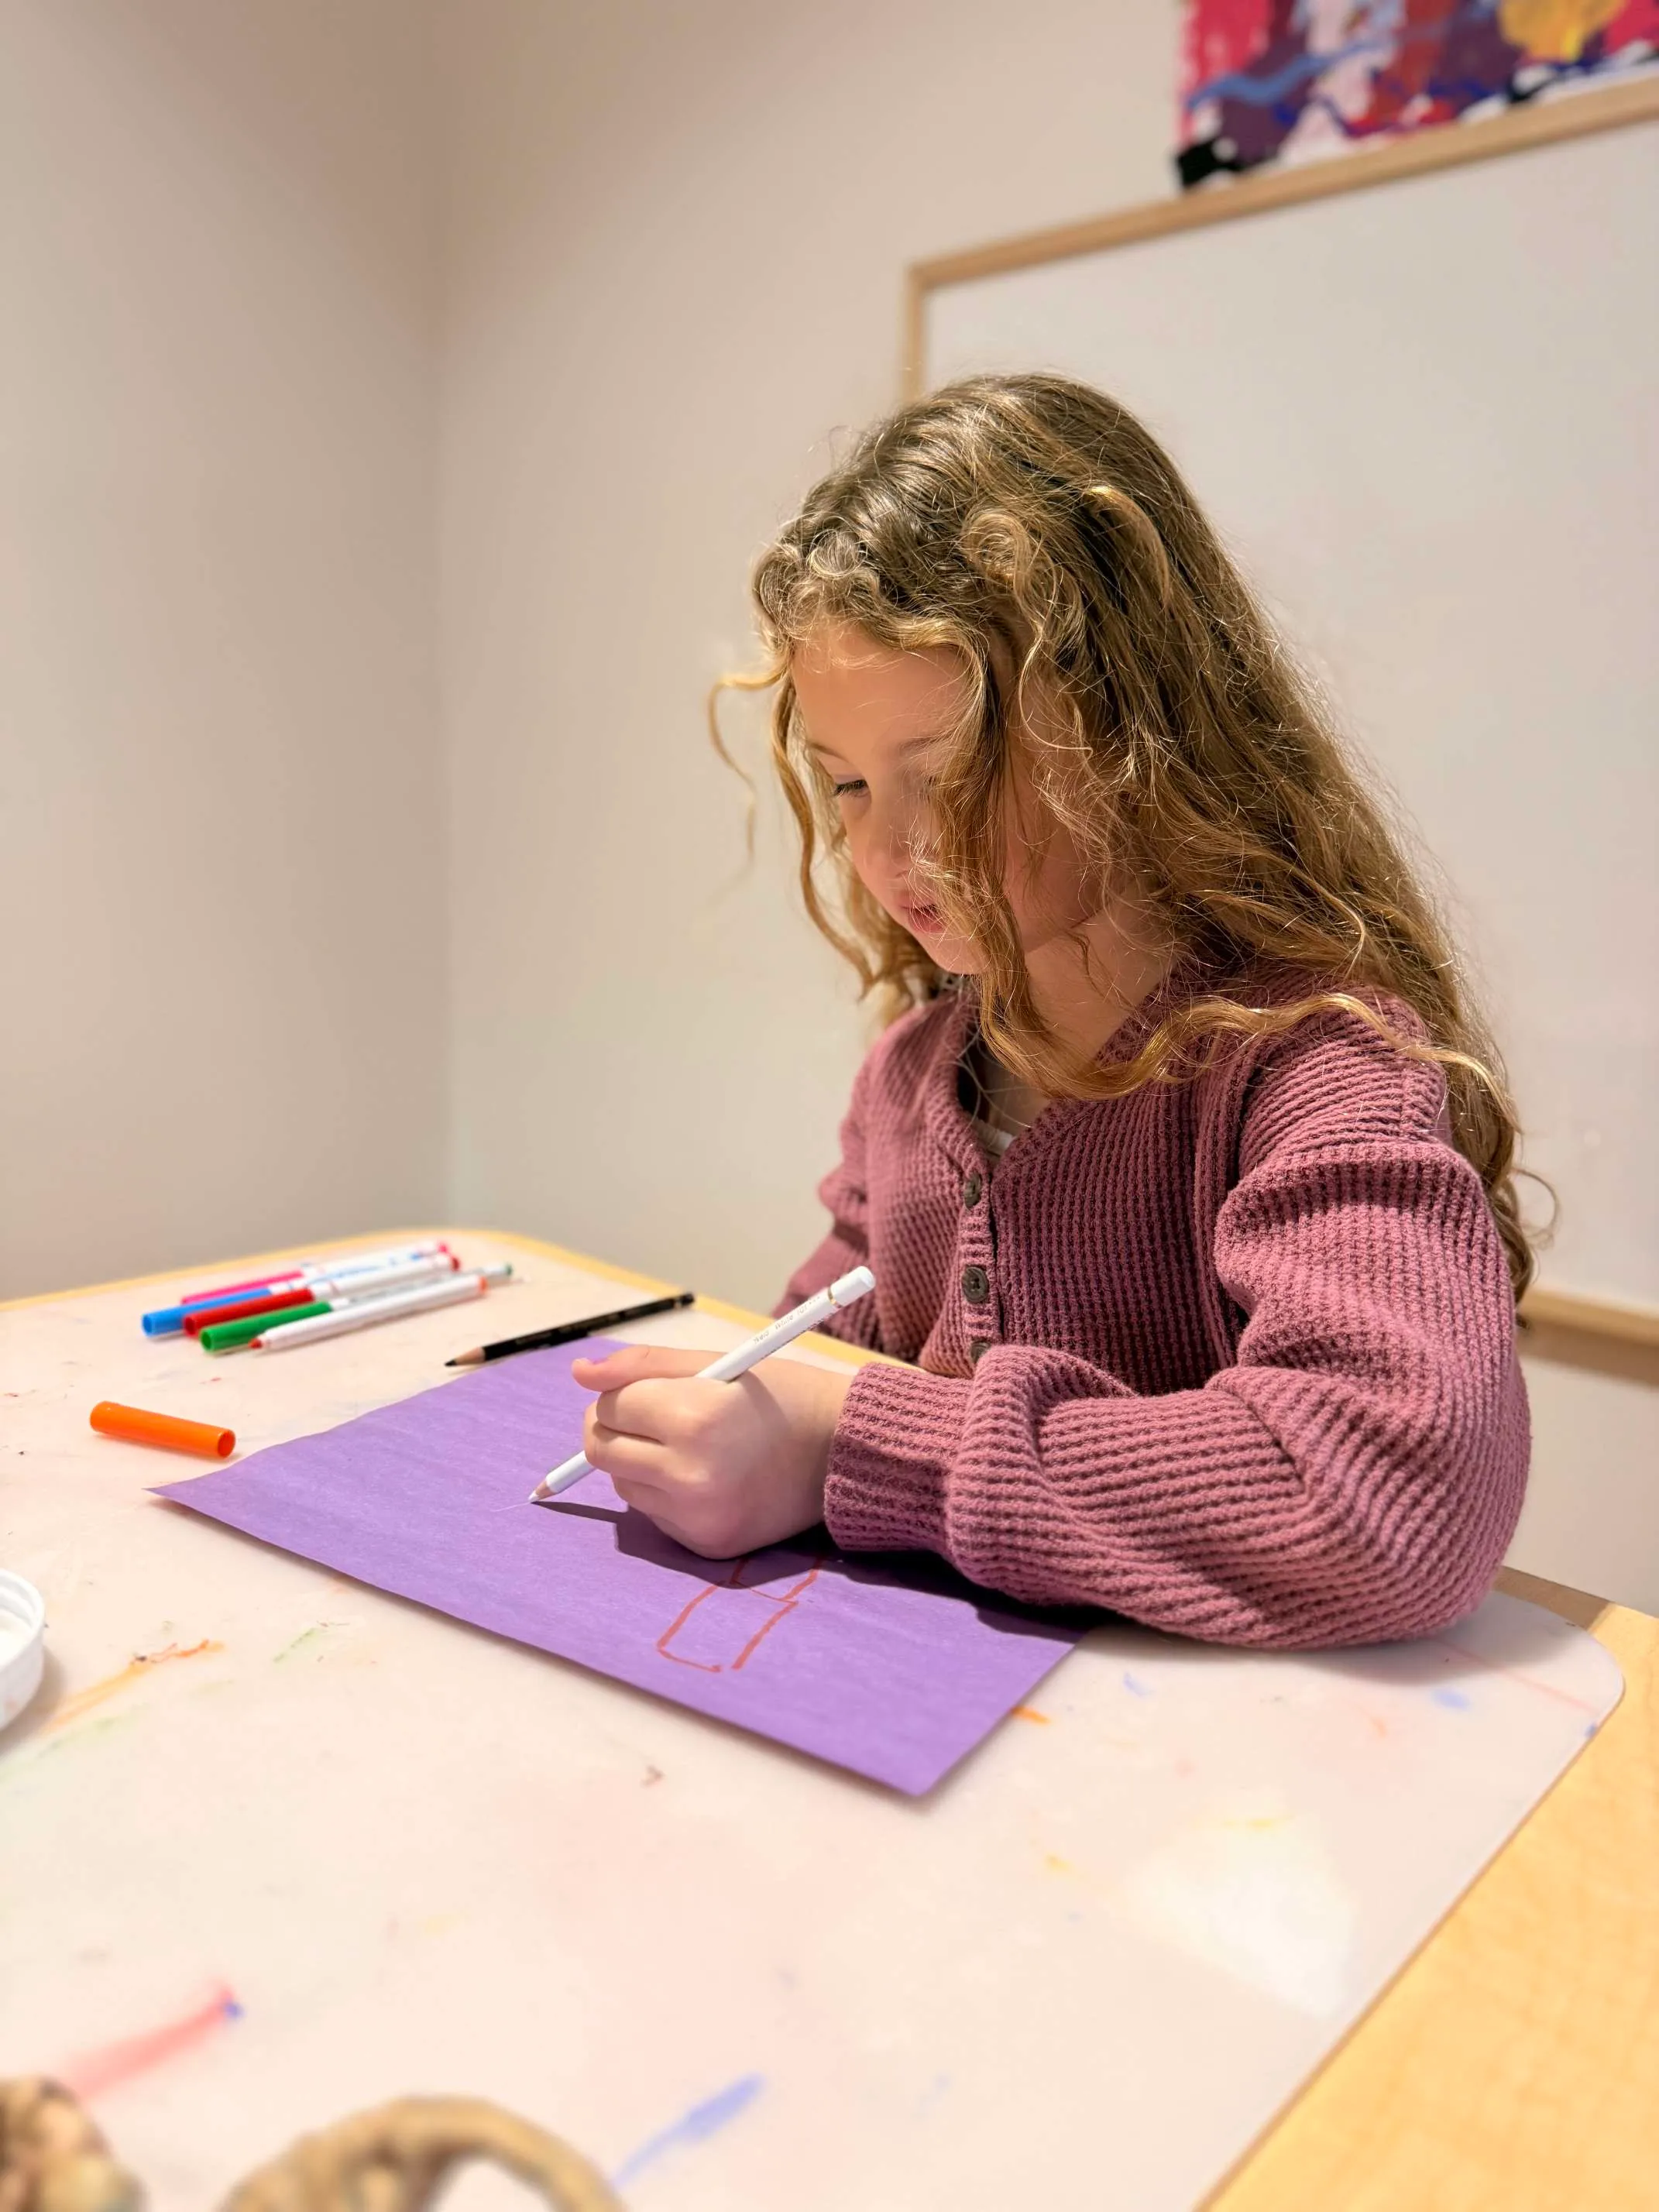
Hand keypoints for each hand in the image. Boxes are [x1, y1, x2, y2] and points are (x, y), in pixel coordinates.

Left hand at [570, 1346, 855, 1556]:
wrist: (843, 1453)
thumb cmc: (781, 1397)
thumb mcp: (719, 1362)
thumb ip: (644, 1366)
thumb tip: (579, 1374)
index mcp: (693, 1418)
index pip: (609, 1407)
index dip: (622, 1394)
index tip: (649, 1392)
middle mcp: (689, 1474)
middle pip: (602, 1452)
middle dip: (614, 1429)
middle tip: (651, 1418)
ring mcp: (697, 1517)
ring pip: (624, 1486)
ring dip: (638, 1463)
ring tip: (688, 1447)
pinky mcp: (706, 1545)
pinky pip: (655, 1515)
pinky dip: (665, 1494)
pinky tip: (706, 1477)